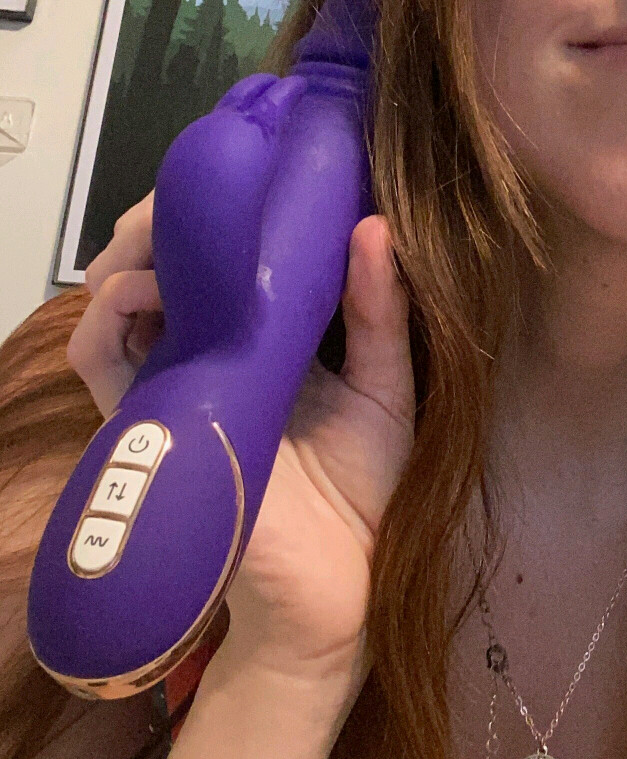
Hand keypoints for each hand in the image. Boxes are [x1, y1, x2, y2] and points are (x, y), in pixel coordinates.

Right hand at [68, 190, 414, 697]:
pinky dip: (108, 316)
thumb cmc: (364, 497)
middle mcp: (220, 353)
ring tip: (168, 225)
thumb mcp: (389, 392)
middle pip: (174, 264)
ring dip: (136, 250)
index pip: (237, 257)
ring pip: (128, 297)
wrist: (334, 594)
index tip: (254, 164)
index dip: (231, 209)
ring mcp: (179, 385)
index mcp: (275, 340)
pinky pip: (104, 360)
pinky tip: (142, 290)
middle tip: (205, 183)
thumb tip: (374, 225)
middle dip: (174, 214)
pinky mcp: (152, 425)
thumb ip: (381, 314)